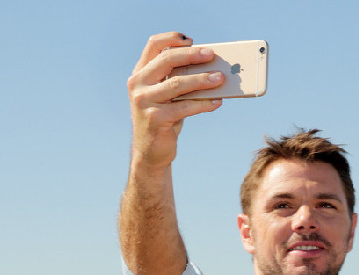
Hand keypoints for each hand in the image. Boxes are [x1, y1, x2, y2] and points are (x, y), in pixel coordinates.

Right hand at [127, 32, 224, 170]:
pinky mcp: (156, 118)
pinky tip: (217, 102)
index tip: (192, 40)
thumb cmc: (164, 118)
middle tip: (212, 55)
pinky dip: (204, 104)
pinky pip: (185, 107)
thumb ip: (178, 78)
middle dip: (192, 55)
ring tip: (220, 79)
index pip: (153, 45)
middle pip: (167, 60)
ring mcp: (144, 101)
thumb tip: (210, 67)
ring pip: (177, 83)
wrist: (150, 151)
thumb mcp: (166, 95)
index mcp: (140, 73)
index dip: (173, 39)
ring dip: (202, 80)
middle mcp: (138, 84)